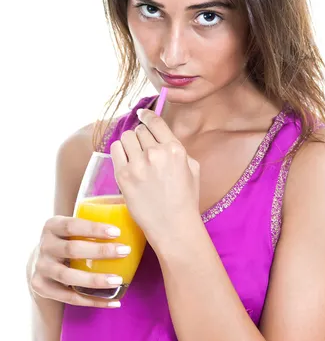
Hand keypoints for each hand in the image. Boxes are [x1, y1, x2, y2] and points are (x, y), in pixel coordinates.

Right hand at [28, 216, 131, 307]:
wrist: (42, 261)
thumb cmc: (68, 239)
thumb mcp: (72, 226)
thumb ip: (94, 218)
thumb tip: (131, 208)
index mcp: (52, 226)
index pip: (71, 225)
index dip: (93, 228)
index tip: (117, 232)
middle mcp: (44, 246)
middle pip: (72, 250)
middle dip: (100, 251)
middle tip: (124, 251)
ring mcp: (41, 268)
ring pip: (68, 276)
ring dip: (95, 280)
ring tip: (118, 280)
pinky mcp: (42, 288)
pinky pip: (70, 298)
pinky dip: (92, 301)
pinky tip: (113, 301)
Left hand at [110, 108, 200, 250]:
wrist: (173, 226)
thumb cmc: (186, 199)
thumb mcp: (193, 168)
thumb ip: (178, 149)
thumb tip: (163, 137)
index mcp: (175, 149)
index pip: (156, 122)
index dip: (147, 115)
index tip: (142, 114)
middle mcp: (156, 153)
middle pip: (140, 130)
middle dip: (141, 137)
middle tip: (143, 149)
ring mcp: (138, 164)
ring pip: (125, 137)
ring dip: (129, 143)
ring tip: (133, 155)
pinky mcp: (123, 176)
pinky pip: (115, 150)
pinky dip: (119, 152)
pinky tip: (125, 160)